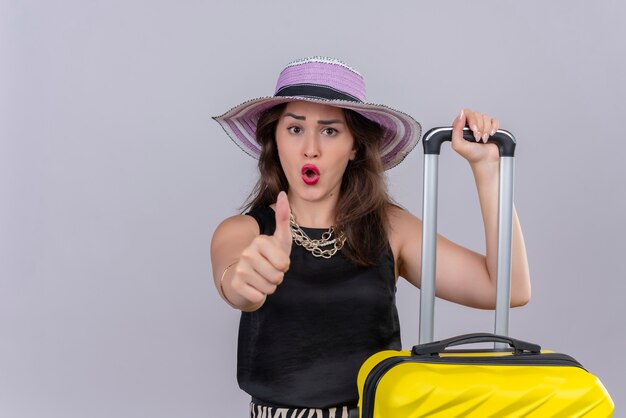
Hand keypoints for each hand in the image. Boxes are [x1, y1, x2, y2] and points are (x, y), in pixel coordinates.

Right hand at [226, 191, 291, 308]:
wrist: (249, 274)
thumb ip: (283, 217)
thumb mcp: (280, 238)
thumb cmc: (269, 256)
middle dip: (277, 277)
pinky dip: (259, 295)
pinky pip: (258, 296)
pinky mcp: (235, 284)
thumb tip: (283, 193)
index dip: (285, 266)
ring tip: (262, 277)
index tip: (277, 260)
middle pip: (277, 276)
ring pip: (268, 288)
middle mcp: (246, 252)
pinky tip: (254, 286)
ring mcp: (239, 268)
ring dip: (269, 286)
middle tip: (270, 270)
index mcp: (260, 241)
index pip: (284, 264)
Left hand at [451, 108, 499, 164]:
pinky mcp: (491, 127)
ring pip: (485, 117)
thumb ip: (455, 130)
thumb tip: (461, 115)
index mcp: (461, 127)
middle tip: (477, 137)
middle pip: (476, 114)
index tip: (473, 129)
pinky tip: (491, 135)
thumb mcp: (458, 145)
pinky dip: (493, 127)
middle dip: (479, 127)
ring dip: (485, 130)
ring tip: (483, 139)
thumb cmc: (472, 155)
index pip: (465, 113)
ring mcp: (481, 125)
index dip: (471, 120)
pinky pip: (494, 120)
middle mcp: (471, 124)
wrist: (486, 160)